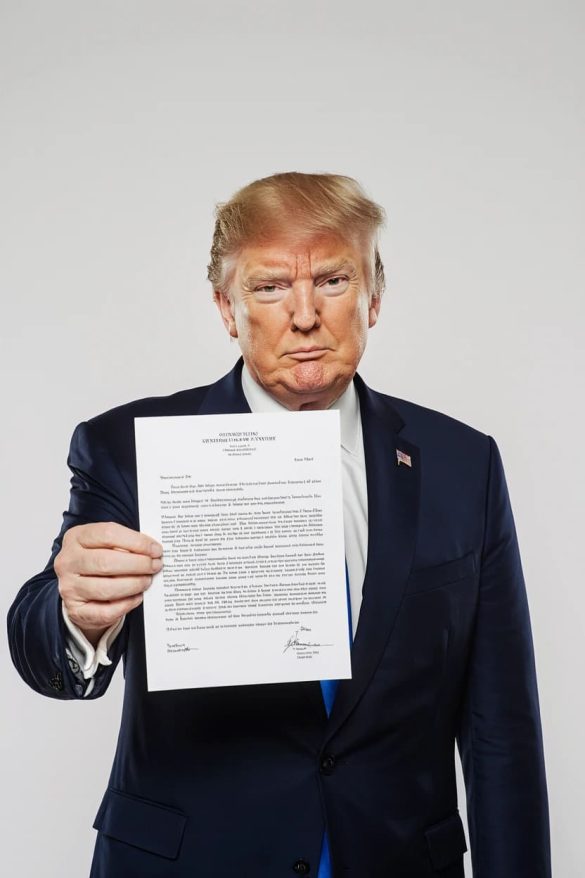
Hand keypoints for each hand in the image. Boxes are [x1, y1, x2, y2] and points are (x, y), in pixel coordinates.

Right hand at [55, 522, 162, 646]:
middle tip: (155, 566)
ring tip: (147, 581)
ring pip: (107, 588)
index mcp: (76, 537)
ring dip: (134, 585)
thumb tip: (153, 551)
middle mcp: (68, 561)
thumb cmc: (98, 562)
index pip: (108, 534)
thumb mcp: (106, 545)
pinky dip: (126, 604)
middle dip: (138, 564)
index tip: (155, 549)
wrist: (79, 590)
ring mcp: (69, 587)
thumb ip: (125, 544)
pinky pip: (106, 611)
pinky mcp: (76, 611)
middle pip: (106, 561)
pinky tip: (137, 597)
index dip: (136, 542)